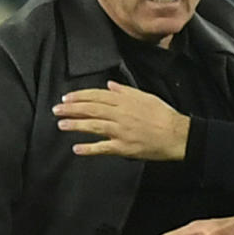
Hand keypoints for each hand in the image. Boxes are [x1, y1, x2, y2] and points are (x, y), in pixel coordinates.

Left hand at [53, 81, 189, 159]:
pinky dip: (89, 148)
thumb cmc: (163, 115)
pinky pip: (103, 148)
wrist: (177, 135)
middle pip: (91, 109)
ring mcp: (121, 131)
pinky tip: (77, 148)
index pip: (97, 96)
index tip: (67, 97)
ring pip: (94, 126)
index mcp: (125, 101)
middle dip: (72, 109)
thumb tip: (110, 86)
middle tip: (56, 109)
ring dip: (76, 125)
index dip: (80, 96)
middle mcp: (120, 114)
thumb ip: (125, 91)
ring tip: (61, 124)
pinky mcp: (124, 147)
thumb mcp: (145, 97)